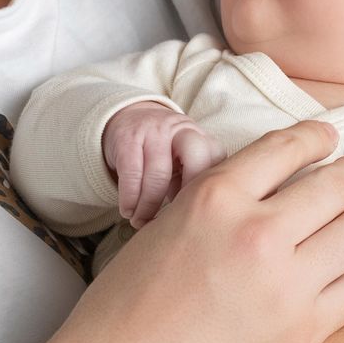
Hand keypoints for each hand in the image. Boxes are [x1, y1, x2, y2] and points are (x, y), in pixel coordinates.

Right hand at [43, 120, 343, 342]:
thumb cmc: (123, 311)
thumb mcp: (164, 228)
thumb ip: (214, 200)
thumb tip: (261, 184)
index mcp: (214, 196)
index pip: (288, 146)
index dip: (317, 138)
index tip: (328, 139)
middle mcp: (257, 231)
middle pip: (338, 181)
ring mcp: (286, 283)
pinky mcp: (303, 332)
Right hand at [103, 101, 226, 226]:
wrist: (129, 118)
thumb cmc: (164, 152)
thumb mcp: (185, 162)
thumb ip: (195, 183)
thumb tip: (197, 224)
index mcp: (203, 139)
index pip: (216, 165)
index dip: (208, 194)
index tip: (197, 219)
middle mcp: (182, 130)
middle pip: (195, 161)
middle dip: (185, 197)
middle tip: (173, 222)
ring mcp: (155, 131)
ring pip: (159, 174)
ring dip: (149, 206)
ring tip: (142, 223)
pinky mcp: (128, 138)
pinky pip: (132, 174)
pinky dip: (130, 199)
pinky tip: (128, 211)